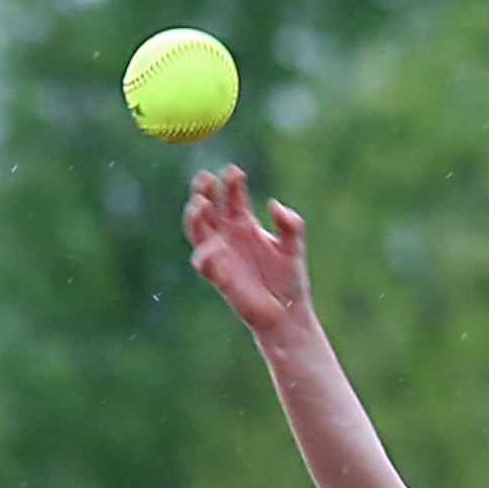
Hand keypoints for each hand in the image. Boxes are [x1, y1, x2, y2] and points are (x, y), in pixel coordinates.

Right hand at [182, 164, 309, 336]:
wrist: (287, 314)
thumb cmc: (289, 280)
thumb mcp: (294, 247)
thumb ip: (291, 224)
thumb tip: (273, 205)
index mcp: (245, 223)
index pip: (231, 194)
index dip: (230, 181)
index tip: (235, 173)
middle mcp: (228, 235)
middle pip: (207, 205)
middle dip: (204, 189)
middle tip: (206, 179)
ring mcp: (221, 255)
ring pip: (196, 229)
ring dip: (194, 216)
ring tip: (201, 204)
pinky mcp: (218, 277)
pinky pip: (204, 263)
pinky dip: (204, 254)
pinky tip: (213, 248)